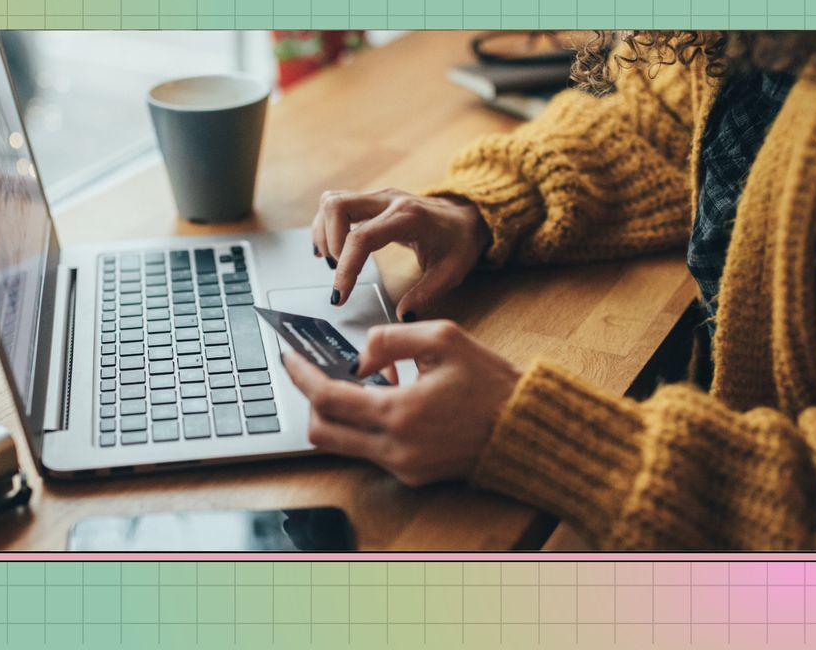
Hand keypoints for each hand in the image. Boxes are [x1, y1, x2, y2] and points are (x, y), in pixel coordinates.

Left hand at [281, 320, 520, 486]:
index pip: (327, 398)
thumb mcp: (443, 338)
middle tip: (314, 372)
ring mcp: (403, 467)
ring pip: (342, 444)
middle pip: (322, 431)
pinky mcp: (412, 476)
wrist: (526, 429)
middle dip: (310, 400)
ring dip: (340, 413)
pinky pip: (370, 451)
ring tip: (361, 382)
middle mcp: (395, 448)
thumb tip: (358, 358)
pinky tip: (387, 400)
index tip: (288, 357)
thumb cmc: (491, 382)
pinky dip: (366, 425)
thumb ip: (389, 338)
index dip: (301, 376)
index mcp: (400, 413)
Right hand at [311, 188, 490, 319]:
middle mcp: (388, 200)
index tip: (340, 295)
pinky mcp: (371, 200)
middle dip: (329, 243)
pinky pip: (336, 204)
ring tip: (334, 261)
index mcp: (408, 218)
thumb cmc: (459, 242)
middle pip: (337, 206)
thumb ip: (427, 294)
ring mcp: (378, 197)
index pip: (362, 237)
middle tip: (338, 272)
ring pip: (332, 201)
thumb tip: (402, 316)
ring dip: (324, 232)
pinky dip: (326, 225)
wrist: (467, 216)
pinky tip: (331, 249)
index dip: (346, 268)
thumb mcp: (451, 272)